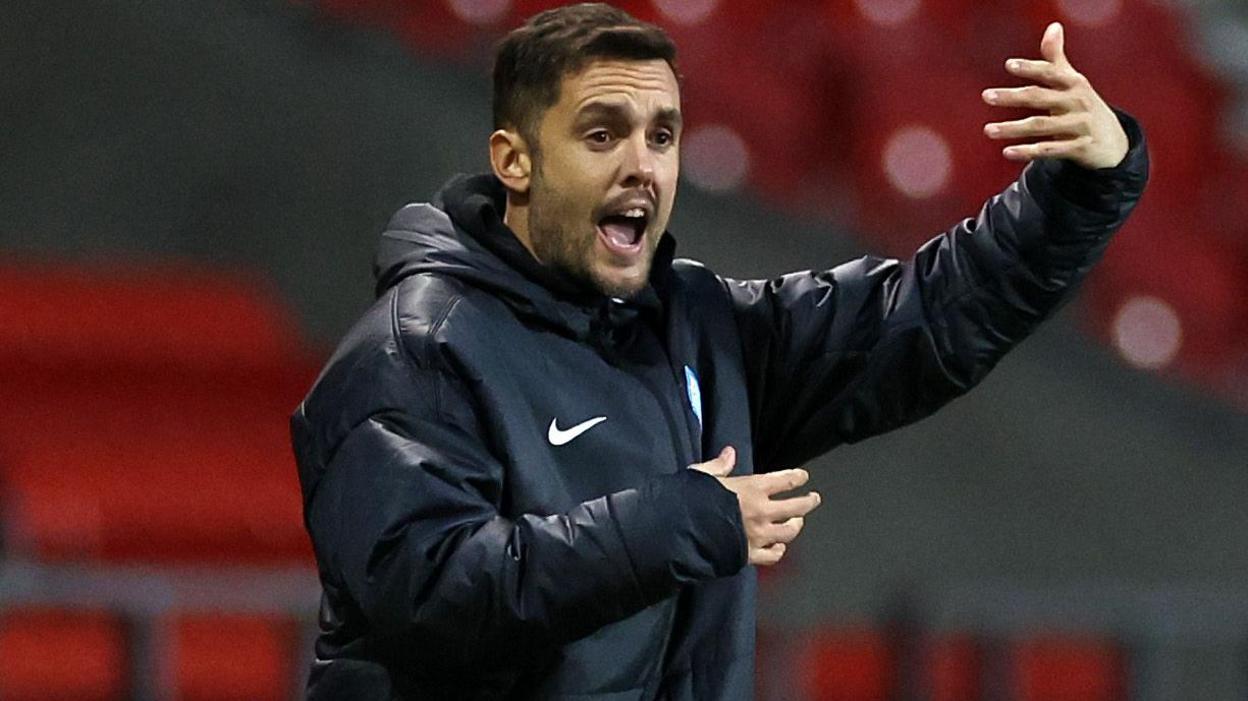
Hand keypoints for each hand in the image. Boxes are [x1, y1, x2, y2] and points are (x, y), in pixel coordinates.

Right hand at [690, 446, 821, 565]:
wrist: (682, 533)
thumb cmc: (690, 501)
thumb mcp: (702, 475)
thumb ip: (719, 466)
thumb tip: (729, 453)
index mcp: (752, 488)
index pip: (784, 481)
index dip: (797, 477)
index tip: (803, 477)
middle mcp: (761, 512)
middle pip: (796, 507)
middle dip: (808, 502)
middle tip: (814, 499)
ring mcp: (758, 535)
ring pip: (789, 532)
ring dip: (796, 525)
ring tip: (798, 522)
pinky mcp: (750, 555)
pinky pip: (773, 555)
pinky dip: (779, 551)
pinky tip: (780, 547)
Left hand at [981, 22, 1128, 169]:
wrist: (1114, 143)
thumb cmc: (1084, 107)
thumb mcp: (1073, 82)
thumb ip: (1057, 59)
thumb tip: (1053, 26)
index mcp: (1075, 83)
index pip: (1051, 73)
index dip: (1031, 68)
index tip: (1009, 65)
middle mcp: (1078, 102)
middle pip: (1040, 98)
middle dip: (1012, 96)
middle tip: (985, 96)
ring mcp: (1079, 125)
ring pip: (1041, 126)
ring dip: (1013, 128)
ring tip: (988, 130)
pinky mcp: (1079, 148)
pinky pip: (1050, 150)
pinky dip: (1028, 151)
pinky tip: (1007, 152)